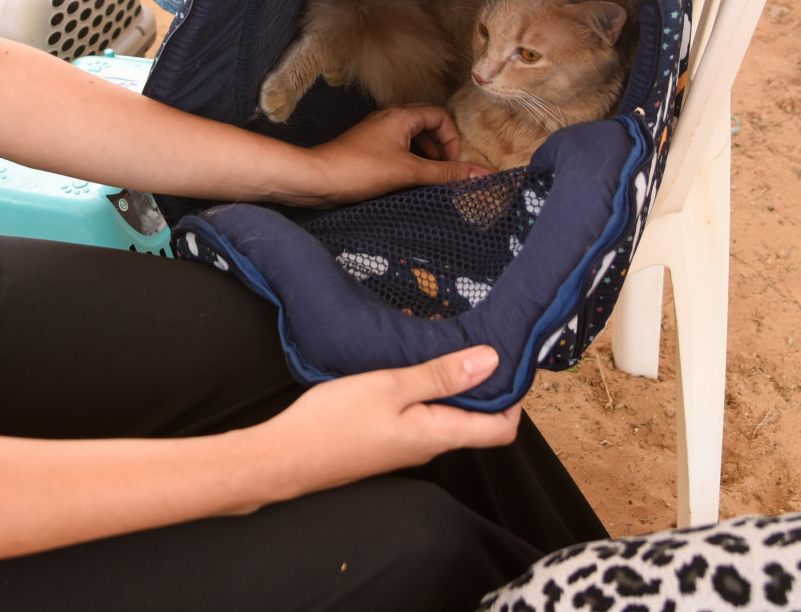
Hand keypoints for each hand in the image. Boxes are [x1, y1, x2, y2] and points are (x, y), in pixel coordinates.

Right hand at [256, 346, 521, 498]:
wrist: (285, 457)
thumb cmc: (334, 423)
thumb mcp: (391, 386)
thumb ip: (440, 374)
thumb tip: (491, 361)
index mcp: (438, 434)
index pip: (500, 429)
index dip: (514, 398)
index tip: (511, 363)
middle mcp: (428, 447)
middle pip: (475, 420)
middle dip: (480, 383)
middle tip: (474, 343)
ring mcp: (405, 448)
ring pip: (444, 415)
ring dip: (446, 383)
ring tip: (436, 346)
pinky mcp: (385, 443)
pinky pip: (417, 416)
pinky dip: (420, 390)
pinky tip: (401, 366)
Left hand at [295, 105, 489, 206]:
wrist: (318, 179)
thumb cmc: (360, 170)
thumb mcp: (409, 171)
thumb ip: (446, 173)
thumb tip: (481, 175)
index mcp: (401, 115)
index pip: (440, 116)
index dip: (452, 139)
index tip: (452, 164)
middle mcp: (389, 118)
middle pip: (427, 124)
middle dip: (441, 147)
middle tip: (445, 170)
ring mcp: (377, 132)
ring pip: (412, 137)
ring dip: (425, 155)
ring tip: (428, 178)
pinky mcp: (368, 148)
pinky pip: (398, 148)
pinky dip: (409, 161)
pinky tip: (408, 181)